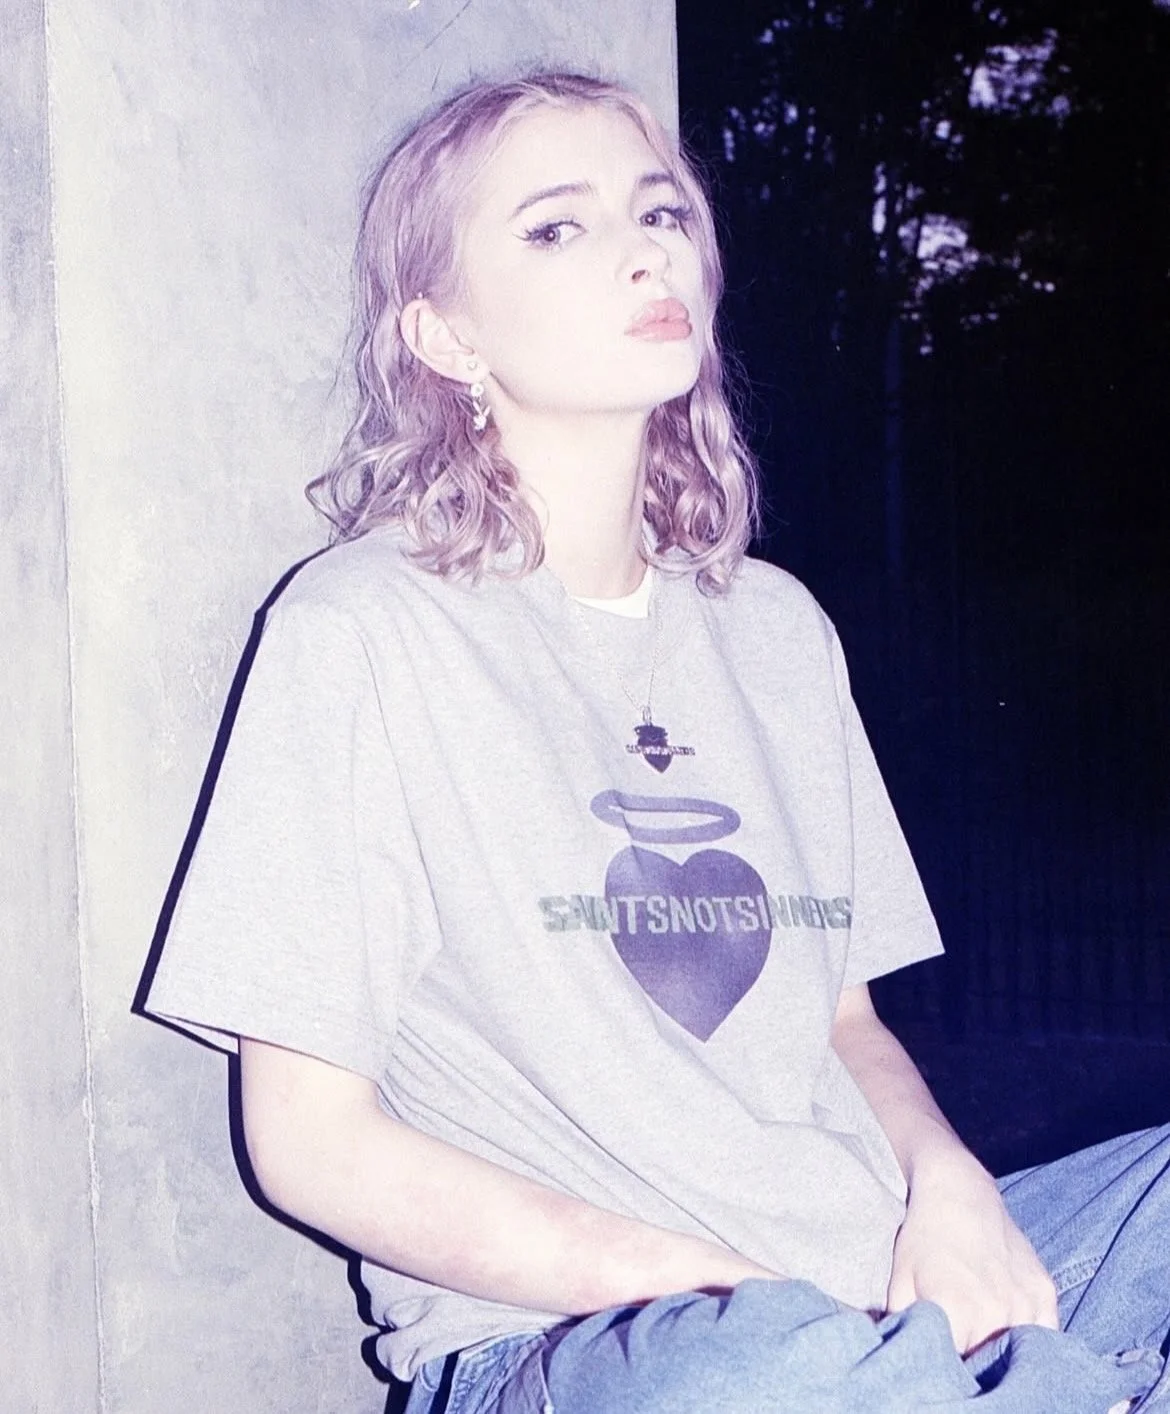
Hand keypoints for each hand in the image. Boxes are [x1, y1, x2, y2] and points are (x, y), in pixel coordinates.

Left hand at [887, 1150, 1058, 1354]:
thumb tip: (903, 1364)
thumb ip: (902, 1329)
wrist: (958, 1192)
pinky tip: (1011, 1331)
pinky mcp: (1045, 1292)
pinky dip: (1032, 1342)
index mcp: (958, 1312)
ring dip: (1004, 1355)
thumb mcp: (900, 1283)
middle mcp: (997, 1312)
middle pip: (990, 1367)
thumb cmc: (923, 1238)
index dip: (948, 1373)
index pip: (957, 1372)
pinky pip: (1044, 1336)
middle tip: (961, 1349)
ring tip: (983, 1339)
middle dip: (974, 1367)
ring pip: (1020, 1355)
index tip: (941, 1366)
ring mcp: (1026, 1302)